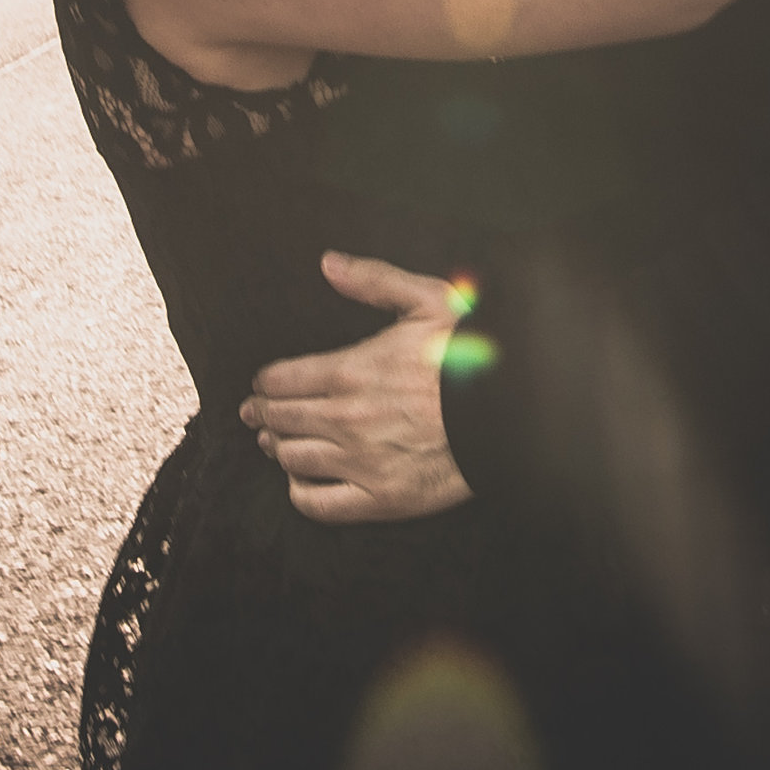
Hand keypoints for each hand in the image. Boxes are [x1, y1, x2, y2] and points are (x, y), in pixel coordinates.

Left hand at [238, 253, 475, 524]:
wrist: (514, 411)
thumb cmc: (470, 354)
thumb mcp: (427, 298)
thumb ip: (373, 280)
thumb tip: (330, 264)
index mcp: (352, 370)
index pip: (281, 380)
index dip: (263, 383)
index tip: (260, 386)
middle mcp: (348, 419)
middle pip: (280, 419)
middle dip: (262, 413)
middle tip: (255, 413)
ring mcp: (363, 463)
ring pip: (293, 458)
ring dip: (277, 447)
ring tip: (274, 441)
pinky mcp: (382, 499)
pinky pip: (320, 505)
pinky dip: (300, 493)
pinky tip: (300, 480)